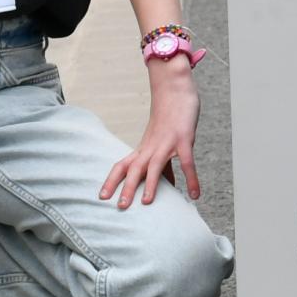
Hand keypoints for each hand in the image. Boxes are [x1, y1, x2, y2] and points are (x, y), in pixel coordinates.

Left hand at [100, 61, 201, 206]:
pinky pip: (187, 162)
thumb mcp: (163, 142)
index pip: (122, 165)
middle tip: (120, 208)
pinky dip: (191, 179)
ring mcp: (167, 142)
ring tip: (147, 203)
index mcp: (143, 148)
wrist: (175, 88)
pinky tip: (195, 195)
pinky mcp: (183, 138)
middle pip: (133, 168)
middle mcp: (151, 146)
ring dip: (150, 184)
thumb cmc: (169, 116)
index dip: (111, 181)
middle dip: (126, 188)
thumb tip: (168, 186)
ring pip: (154, 165)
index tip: (102, 197)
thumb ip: (165, 165)